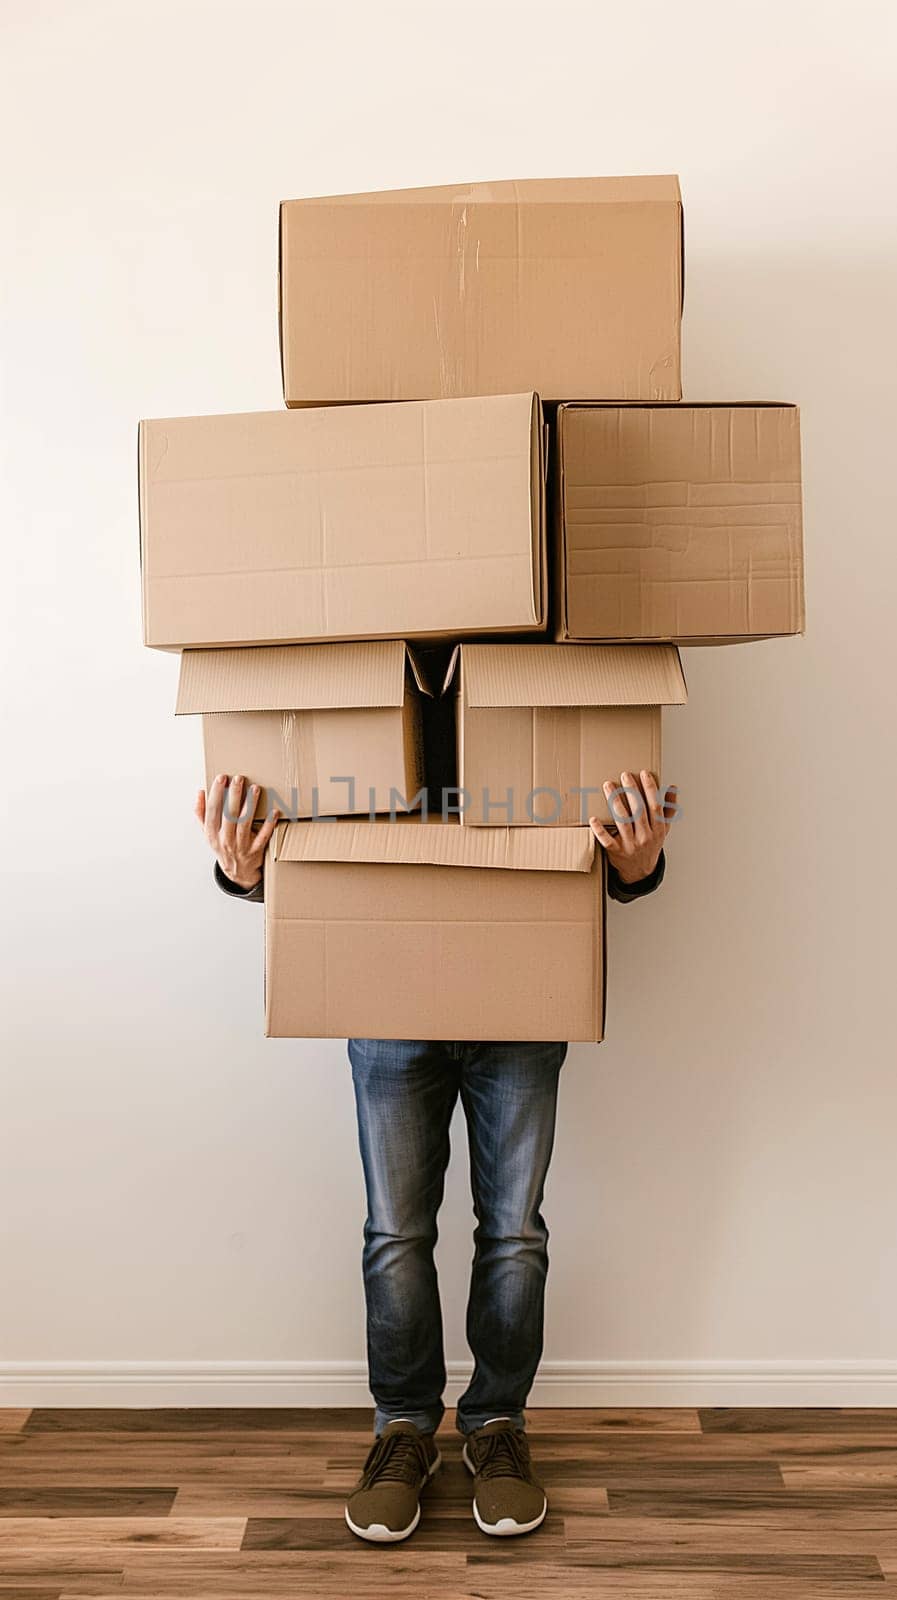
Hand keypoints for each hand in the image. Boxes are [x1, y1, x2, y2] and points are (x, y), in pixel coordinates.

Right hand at [195, 773, 279, 890]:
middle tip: (239, 778)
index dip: (216, 793)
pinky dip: (269, 824)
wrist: (236, 871)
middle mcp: (225, 839)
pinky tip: (273, 812)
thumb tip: (200, 793)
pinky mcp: (255, 851)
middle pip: (229, 814)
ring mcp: (240, 846)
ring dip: (250, 805)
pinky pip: (263, 836)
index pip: (212, 810)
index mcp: (212, 833)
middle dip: (233, 795)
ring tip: (255, 789)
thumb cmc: (223, 846)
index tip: (221, 778)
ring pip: (245, 823)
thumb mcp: (208, 832)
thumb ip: (202, 813)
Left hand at [589, 770, 678, 884]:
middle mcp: (645, 836)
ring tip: (608, 786)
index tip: (644, 773)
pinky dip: (600, 830)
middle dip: (632, 791)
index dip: (651, 789)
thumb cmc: (651, 845)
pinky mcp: (616, 851)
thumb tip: (672, 788)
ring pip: (623, 821)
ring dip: (615, 802)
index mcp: (658, 829)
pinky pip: (607, 840)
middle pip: (638, 811)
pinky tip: (594, 818)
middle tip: (624, 775)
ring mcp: (630, 844)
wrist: (641, 871)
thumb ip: (668, 808)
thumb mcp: (663, 829)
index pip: (655, 806)